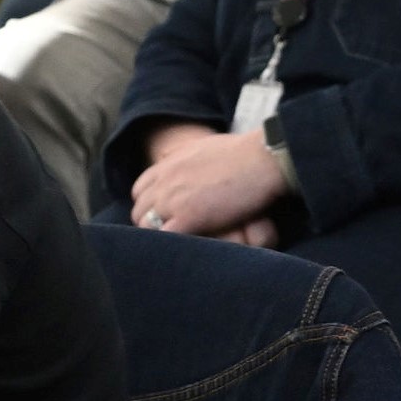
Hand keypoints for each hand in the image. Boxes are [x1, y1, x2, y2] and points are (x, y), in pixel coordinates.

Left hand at [130, 125, 283, 237]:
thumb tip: (180, 161)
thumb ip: (188, 158)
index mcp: (168, 165)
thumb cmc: (244, 152)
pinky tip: (184, 253)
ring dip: (158, 238)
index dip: (150, 205)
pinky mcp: (187, 218)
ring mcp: (173, 200)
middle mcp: (164, 181)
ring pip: (146, 228)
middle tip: (171, 236)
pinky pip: (164, 239)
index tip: (164, 215)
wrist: (261, 157)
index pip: (140, 191)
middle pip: (140, 212)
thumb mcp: (205, 147)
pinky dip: (170, 248)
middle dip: (151, 225)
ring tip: (176, 248)